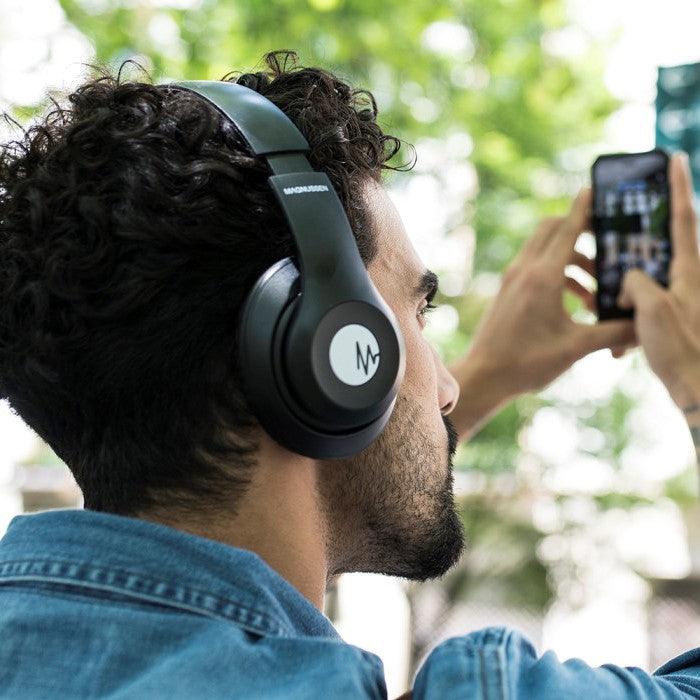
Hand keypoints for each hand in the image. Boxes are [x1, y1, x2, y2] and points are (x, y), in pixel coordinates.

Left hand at [451, 188, 636, 402]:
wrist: (485, 375)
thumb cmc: (526, 362)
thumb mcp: (576, 348)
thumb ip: (613, 332)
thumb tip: (641, 326)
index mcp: (542, 277)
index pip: (567, 228)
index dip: (584, 208)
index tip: (595, 190)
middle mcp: (524, 269)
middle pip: (553, 228)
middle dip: (581, 230)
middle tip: (605, 243)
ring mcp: (513, 278)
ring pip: (545, 248)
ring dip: (573, 259)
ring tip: (595, 290)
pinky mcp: (508, 289)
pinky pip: (536, 266)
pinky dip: (558, 272)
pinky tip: (575, 302)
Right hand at [617, 152, 699, 409]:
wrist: (698, 389)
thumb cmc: (682, 348)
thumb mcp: (653, 309)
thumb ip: (636, 282)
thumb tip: (627, 277)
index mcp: (688, 269)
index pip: (683, 216)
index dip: (678, 185)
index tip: (673, 157)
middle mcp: (684, 277)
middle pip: (657, 240)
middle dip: (632, 229)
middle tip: (610, 216)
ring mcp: (675, 296)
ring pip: (640, 271)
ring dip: (613, 271)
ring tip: (585, 272)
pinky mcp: (666, 315)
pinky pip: (635, 298)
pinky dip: (614, 301)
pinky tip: (595, 311)